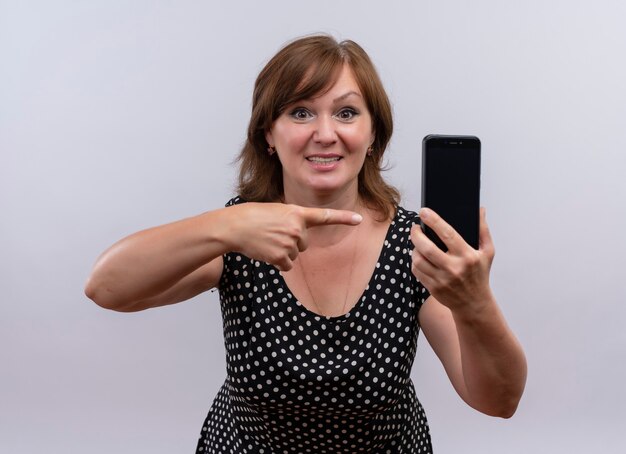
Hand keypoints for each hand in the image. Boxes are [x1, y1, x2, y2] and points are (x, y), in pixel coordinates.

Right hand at [227, 203, 361, 270]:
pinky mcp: (281, 257)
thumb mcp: (276, 211)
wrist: (235, 226)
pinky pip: (287, 265)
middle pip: (304, 244)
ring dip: (282, 252)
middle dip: (291, 242)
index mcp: (296, 213)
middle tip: (273, 234)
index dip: (343, 218)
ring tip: (266, 241)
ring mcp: (290, 242)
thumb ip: (292, 220)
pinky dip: (277, 262)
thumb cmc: (252, 217)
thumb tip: (297, 241)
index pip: (324, 216)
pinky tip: (266, 251)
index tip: (359, 220)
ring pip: (295, 255)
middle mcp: (296, 227)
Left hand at [410, 207, 494, 310]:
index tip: (424, 211)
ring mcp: (442, 279)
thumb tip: (480, 210)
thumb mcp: (487, 252)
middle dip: (416, 234)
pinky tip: (419, 257)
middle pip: (427, 248)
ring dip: (414, 248)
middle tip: (415, 228)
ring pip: (418, 260)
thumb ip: (483, 230)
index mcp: (468, 256)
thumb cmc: (480, 275)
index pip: (448, 234)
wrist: (474, 304)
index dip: (434, 221)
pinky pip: (416, 271)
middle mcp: (454, 268)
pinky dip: (415, 261)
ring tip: (418, 243)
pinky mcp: (433, 288)